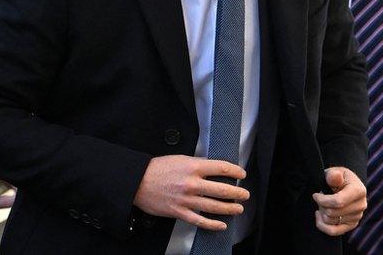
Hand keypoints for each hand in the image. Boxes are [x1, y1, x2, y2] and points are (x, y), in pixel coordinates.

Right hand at [133, 155, 248, 230]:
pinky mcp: (180, 212)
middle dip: (237, 193)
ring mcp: (187, 200)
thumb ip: (197, 164)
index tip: (241, 174)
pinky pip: (200, 221)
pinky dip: (213, 224)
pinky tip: (221, 224)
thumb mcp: (179, 159)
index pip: (221, 168)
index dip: (235, 171)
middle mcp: (192, 184)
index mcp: (193, 167)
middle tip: (244, 194)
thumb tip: (213, 168)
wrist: (137, 182)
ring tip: (238, 208)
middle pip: (222, 189)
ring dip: (230, 208)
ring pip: (215, 206)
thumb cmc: (156, 169)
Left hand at [311, 167, 366, 235]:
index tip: (315, 195)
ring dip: (322, 213)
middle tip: (320, 198)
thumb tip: (335, 177)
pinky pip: (333, 231)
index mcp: (359, 191)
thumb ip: (333, 175)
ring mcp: (357, 216)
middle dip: (321, 205)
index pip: (338, 202)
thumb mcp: (335, 172)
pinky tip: (320, 216)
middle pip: (332, 213)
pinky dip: (322, 225)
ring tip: (323, 204)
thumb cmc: (338, 178)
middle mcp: (361, 205)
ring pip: (330, 221)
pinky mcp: (352, 225)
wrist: (346, 184)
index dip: (322, 200)